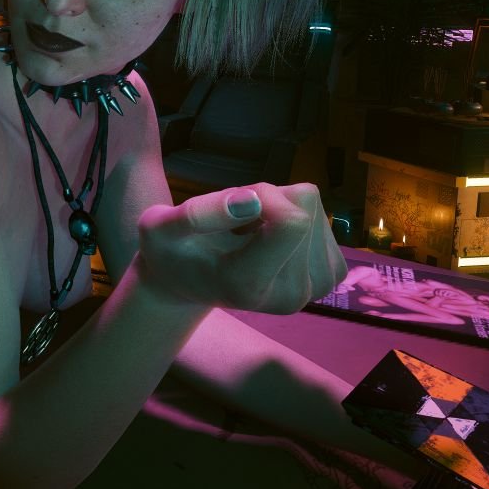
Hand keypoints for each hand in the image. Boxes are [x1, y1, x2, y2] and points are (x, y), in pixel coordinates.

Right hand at [134, 183, 345, 314]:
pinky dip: (294, 218)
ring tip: (248, 233)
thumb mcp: (159, 226)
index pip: (292, 222)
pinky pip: (323, 220)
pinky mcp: (330, 277)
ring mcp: (315, 288)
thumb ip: (197, 214)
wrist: (188, 283)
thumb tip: (253, 200)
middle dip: (268, 199)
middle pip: (304, 207)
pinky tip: (269, 239)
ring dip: (278, 208)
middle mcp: (290, 295)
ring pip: (314, 208)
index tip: (235, 201)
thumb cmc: (169, 251)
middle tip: (234, 222)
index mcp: (249, 285)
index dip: (265, 193)